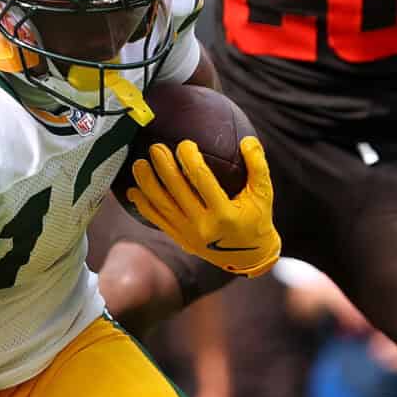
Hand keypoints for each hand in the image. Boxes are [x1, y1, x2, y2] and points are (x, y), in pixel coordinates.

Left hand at [125, 138, 280, 276]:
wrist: (249, 257)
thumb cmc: (257, 219)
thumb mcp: (264, 193)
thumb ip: (257, 166)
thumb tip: (247, 139)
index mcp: (224, 214)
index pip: (202, 181)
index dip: (190, 160)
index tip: (184, 144)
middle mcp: (204, 226)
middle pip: (177, 191)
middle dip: (164, 167)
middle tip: (155, 148)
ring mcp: (189, 235)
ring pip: (162, 206)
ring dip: (147, 184)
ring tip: (138, 164)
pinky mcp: (180, 239)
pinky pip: (157, 220)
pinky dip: (143, 205)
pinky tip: (132, 190)